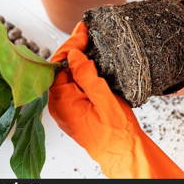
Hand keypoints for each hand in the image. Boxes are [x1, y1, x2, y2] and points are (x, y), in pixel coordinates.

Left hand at [49, 22, 183, 177]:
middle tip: (85, 31)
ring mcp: (67, 107)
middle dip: (72, 48)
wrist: (124, 153)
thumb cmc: (116, 133)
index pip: (58, 65)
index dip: (70, 45)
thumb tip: (74, 54)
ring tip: (87, 40)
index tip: (82, 30)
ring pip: (67, 76)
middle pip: (60, 68)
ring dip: (77, 58)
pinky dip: (81, 70)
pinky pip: (74, 85)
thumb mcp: (104, 99)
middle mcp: (60, 105)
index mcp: (62, 102)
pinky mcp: (76, 108)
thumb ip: (87, 75)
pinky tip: (90, 61)